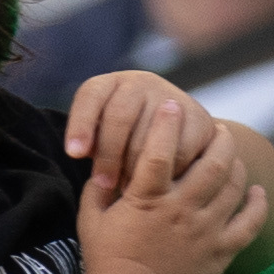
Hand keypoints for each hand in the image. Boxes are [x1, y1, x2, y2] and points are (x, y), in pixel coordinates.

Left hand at [65, 67, 213, 202]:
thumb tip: (78, 151)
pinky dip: (166, 171)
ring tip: (127, 190)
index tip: (74, 154)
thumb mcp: (106, 139)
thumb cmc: (128, 145)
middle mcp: (141, 83)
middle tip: (104, 184)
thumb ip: (92, 141)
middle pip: (119, 115)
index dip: (81, 124)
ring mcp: (171, 98)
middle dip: (108, 155)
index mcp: (112, 84)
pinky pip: (178, 149)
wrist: (182, 140)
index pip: (91, 95)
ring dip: (135, 167)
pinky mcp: (199, 118)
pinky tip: (158, 185)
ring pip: (147, 135)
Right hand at [77, 100, 267, 273]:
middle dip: (218, 139)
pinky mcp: (220, 253)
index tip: (173, 107)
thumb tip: (104, 160)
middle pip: (212, 162)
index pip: (160, 149)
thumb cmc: (106, 263)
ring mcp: (204, 232)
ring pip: (233, 186)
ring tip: (232, 154)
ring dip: (236, 164)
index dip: (167, 123)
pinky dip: (258, 204)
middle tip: (217, 129)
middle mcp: (180, 210)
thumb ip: (99, 186)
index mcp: (147, 198)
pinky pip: (249, 224)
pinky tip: (258, 192)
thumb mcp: (91, 219)